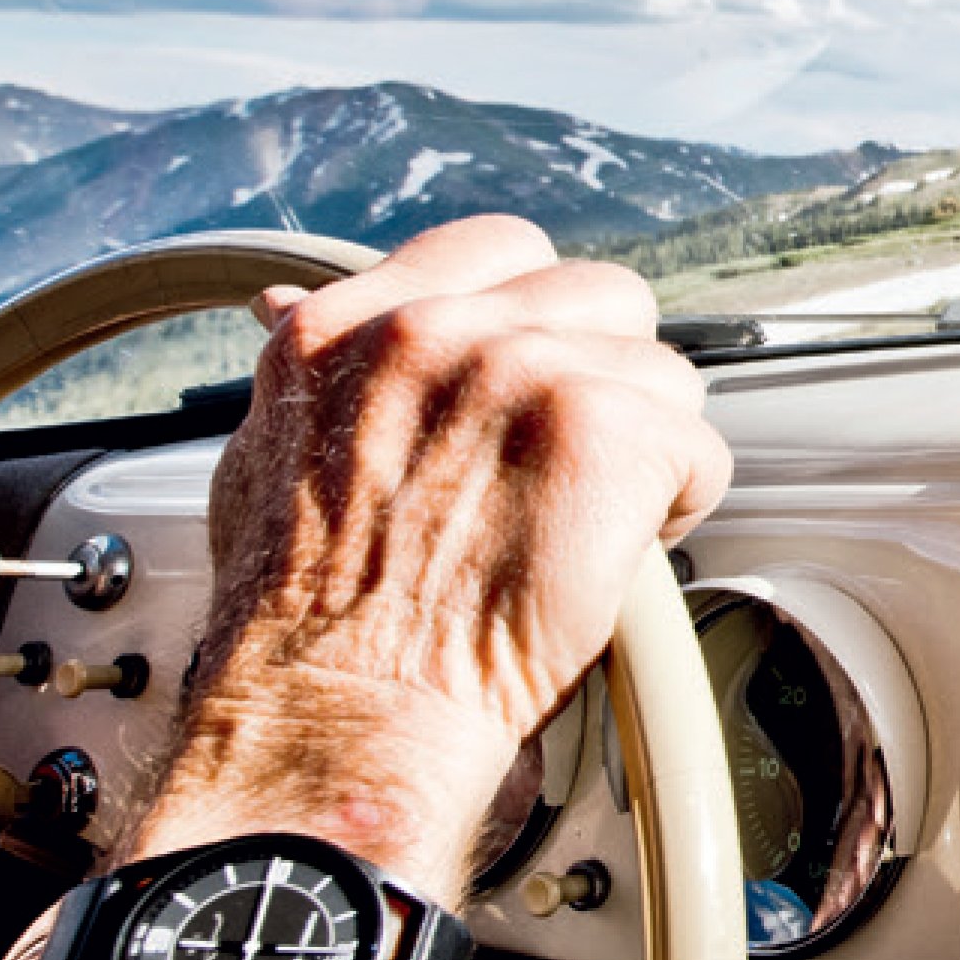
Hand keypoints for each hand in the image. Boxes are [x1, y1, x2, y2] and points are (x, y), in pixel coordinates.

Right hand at [153, 217, 729, 893]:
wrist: (338, 710)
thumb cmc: (298, 623)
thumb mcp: (259, 459)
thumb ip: (310, 375)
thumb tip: (288, 307)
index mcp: (352, 325)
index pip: (500, 249)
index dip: (539, 317)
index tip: (539, 382)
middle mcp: (438, 330)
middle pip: (601, 298)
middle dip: (604, 378)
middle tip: (569, 468)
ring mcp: (526, 371)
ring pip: (661, 374)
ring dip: (644, 451)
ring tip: (585, 524)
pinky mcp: (605, 431)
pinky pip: (699, 447)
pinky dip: (678, 509)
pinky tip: (615, 557)